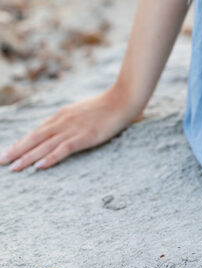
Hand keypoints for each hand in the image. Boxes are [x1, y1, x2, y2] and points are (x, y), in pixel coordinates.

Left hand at [0, 86, 141, 172]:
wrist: (123, 99)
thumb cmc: (103, 106)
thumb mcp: (79, 110)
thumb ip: (63, 120)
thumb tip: (47, 128)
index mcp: (61, 115)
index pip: (36, 132)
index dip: (21, 143)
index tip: (7, 152)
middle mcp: (63, 122)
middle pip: (35, 139)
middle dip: (17, 151)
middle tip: (2, 161)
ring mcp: (73, 129)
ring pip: (45, 145)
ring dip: (27, 157)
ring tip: (14, 168)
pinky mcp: (85, 136)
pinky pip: (64, 149)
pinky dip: (51, 158)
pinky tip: (40, 166)